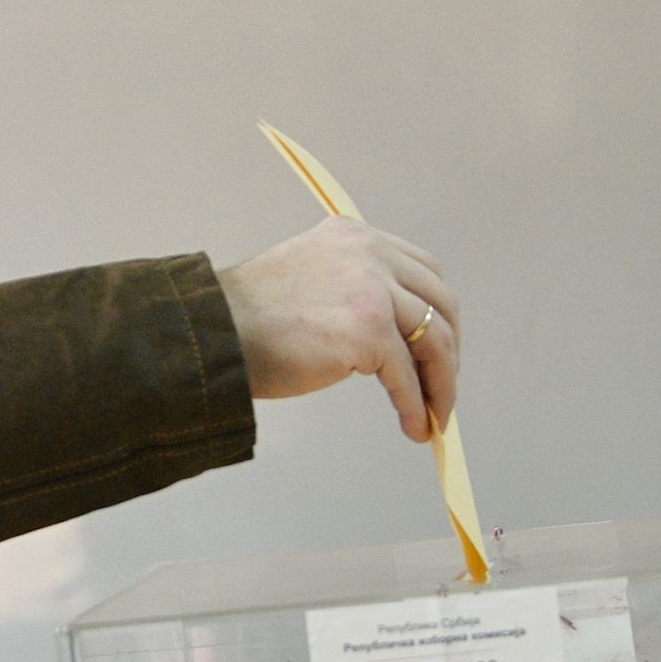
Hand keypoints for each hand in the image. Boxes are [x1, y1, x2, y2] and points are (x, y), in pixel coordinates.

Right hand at [217, 217, 460, 444]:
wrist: (213, 333)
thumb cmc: (249, 320)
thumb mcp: (310, 278)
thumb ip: (350, 287)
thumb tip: (396, 341)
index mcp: (354, 235)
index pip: (423, 271)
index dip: (438, 314)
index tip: (436, 349)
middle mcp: (369, 252)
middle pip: (440, 303)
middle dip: (447, 351)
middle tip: (441, 388)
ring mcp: (372, 289)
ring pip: (433, 341)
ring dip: (439, 384)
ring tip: (432, 416)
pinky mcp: (368, 329)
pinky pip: (407, 376)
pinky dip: (415, 405)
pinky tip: (413, 426)